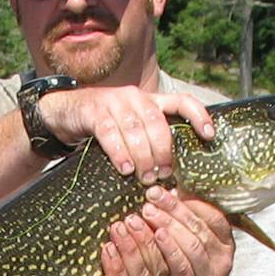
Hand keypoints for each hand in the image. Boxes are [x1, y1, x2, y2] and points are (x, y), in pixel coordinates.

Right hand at [36, 85, 213, 182]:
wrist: (65, 112)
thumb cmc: (103, 127)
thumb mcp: (130, 129)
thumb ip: (149, 141)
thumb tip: (170, 175)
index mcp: (150, 101)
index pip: (181, 101)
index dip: (198, 116)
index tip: (209, 136)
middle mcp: (135, 97)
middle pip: (157, 122)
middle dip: (163, 151)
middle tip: (163, 175)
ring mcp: (114, 102)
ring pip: (135, 129)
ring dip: (143, 156)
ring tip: (145, 178)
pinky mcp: (94, 111)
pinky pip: (110, 133)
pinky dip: (119, 152)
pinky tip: (124, 169)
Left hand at [55, 212, 167, 275]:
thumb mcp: (96, 252)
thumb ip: (113, 237)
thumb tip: (122, 207)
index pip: (161, 255)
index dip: (156, 234)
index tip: (149, 213)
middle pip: (154, 266)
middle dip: (143, 239)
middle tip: (131, 218)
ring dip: (129, 250)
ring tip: (117, 229)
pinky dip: (116, 269)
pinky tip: (108, 251)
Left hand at [140, 187, 234, 275]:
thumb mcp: (195, 251)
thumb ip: (189, 228)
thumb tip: (170, 194)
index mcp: (225, 244)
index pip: (212, 214)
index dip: (189, 200)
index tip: (168, 188)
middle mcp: (222, 258)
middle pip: (198, 226)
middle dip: (173, 207)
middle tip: (152, 194)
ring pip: (191, 243)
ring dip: (168, 224)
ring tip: (148, 211)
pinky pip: (181, 264)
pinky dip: (169, 247)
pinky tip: (156, 234)